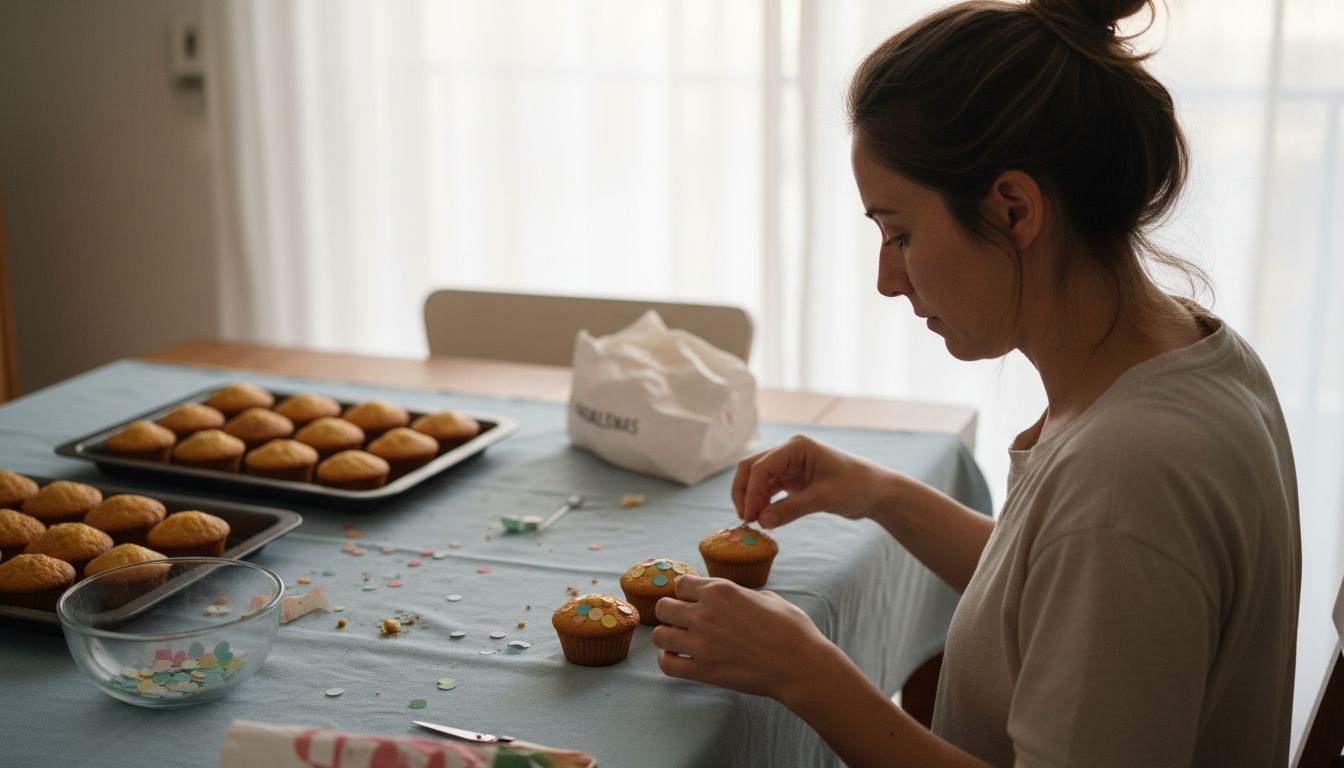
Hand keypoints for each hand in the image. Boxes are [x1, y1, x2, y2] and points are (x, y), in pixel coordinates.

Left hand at [651, 575, 832, 699]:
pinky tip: (682, 659)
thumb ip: (738, 594)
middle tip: (686, 621)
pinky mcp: (703, 671)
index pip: (680, 584)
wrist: (800, 665)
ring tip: (682, 641)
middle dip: (672, 612)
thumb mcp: (766, 597)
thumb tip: (728, 597)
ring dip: (669, 636)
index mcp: (720, 591)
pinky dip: (669, 661)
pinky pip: (667, 664)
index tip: (695, 601)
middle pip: (662, 607)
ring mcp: (701, 644)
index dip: (687, 592)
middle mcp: (704, 614)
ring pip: (659, 635)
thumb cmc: (791, 629)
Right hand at [732, 434, 894, 527]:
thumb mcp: (824, 498)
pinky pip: (770, 489)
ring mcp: (790, 465)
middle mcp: (790, 452)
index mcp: (796, 447)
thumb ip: (791, 509)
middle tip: (745, 519)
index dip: (750, 492)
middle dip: (745, 492)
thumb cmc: (856, 487)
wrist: (877, 492)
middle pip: (752, 468)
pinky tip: (765, 518)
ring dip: (753, 499)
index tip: (749, 517)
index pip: (761, 467)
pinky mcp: (794, 479)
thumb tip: (762, 521)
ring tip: (755, 522)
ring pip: (758, 479)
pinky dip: (764, 502)